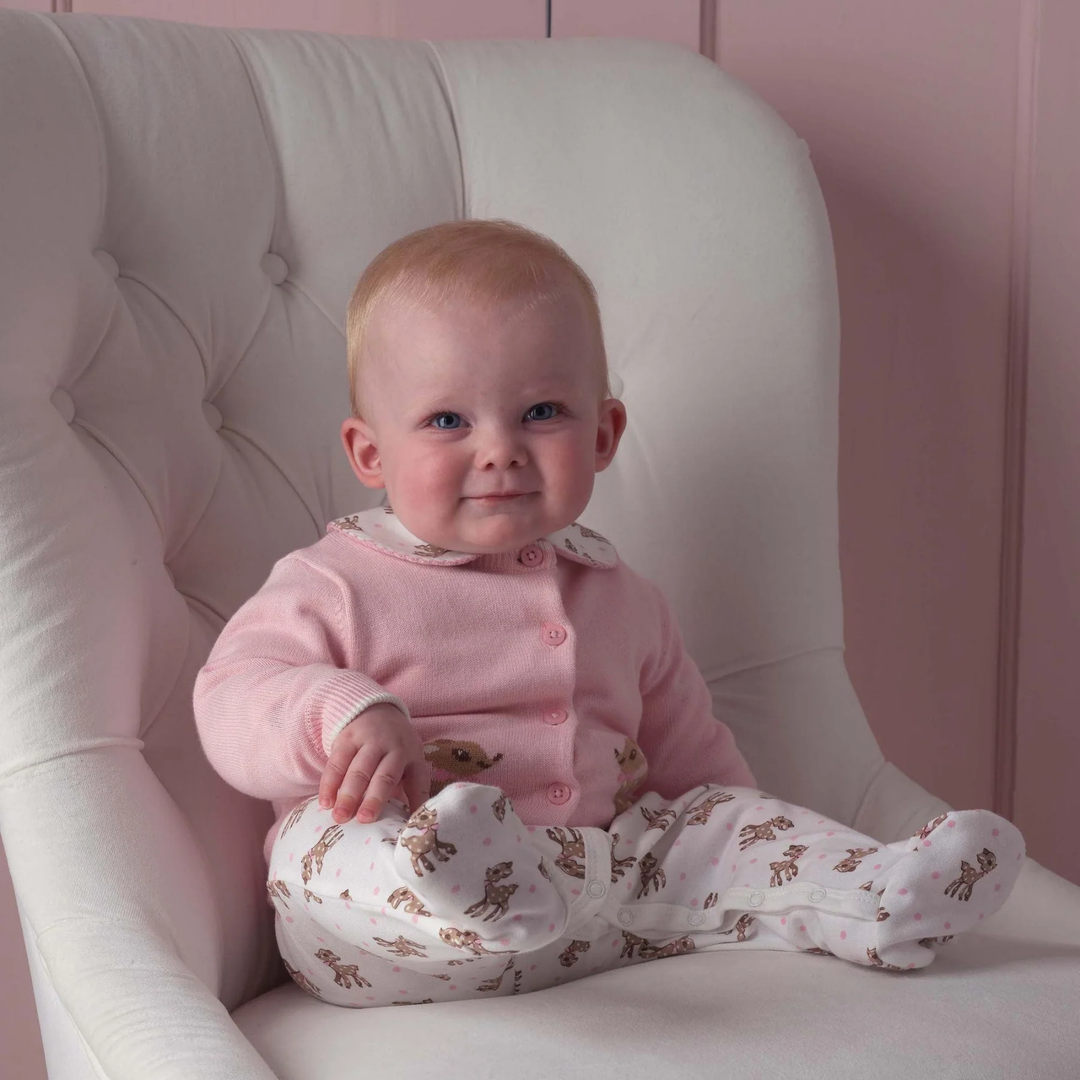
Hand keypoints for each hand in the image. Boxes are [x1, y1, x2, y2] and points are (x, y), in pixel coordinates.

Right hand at [319, 703, 429, 823]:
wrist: (376, 710)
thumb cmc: (396, 750)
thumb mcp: (412, 765)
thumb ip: (415, 792)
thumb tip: (417, 825)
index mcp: (412, 756)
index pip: (414, 780)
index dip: (412, 801)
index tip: (406, 823)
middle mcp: (392, 747)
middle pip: (382, 775)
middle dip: (372, 798)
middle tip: (362, 820)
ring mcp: (369, 741)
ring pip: (357, 769)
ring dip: (347, 793)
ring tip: (339, 817)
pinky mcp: (346, 738)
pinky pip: (336, 762)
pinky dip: (329, 783)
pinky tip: (325, 802)